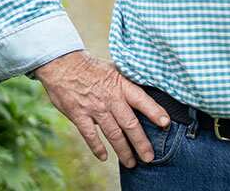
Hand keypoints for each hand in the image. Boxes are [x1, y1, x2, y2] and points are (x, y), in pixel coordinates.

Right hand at [34, 51, 169, 166]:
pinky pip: (90, 135)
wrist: (63, 65)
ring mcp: (95, 109)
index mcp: (122, 85)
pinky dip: (97, 147)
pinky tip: (104, 157)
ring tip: (131, 163)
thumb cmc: (92, 67)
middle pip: (130, 124)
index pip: (143, 100)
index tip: (165, 123)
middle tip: (149, 158)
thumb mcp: (115, 69)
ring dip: (123, 150)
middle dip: (141, 143)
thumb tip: (148, 87)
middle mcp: (111, 99)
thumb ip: (129, 82)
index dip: (155, 112)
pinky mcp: (79, 116)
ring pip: (113, 134)